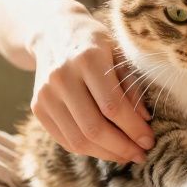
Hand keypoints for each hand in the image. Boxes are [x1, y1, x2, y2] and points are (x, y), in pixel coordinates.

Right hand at [30, 12, 155, 162]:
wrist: (53, 31)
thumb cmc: (94, 42)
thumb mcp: (119, 52)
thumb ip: (132, 85)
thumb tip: (143, 121)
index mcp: (87, 58)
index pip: (112, 107)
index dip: (133, 129)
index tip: (149, 141)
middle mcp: (61, 77)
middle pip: (93, 128)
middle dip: (121, 147)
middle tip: (140, 154)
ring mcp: (45, 94)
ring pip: (77, 140)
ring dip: (106, 154)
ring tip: (126, 155)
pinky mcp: (37, 107)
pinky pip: (64, 139)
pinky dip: (88, 150)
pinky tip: (106, 149)